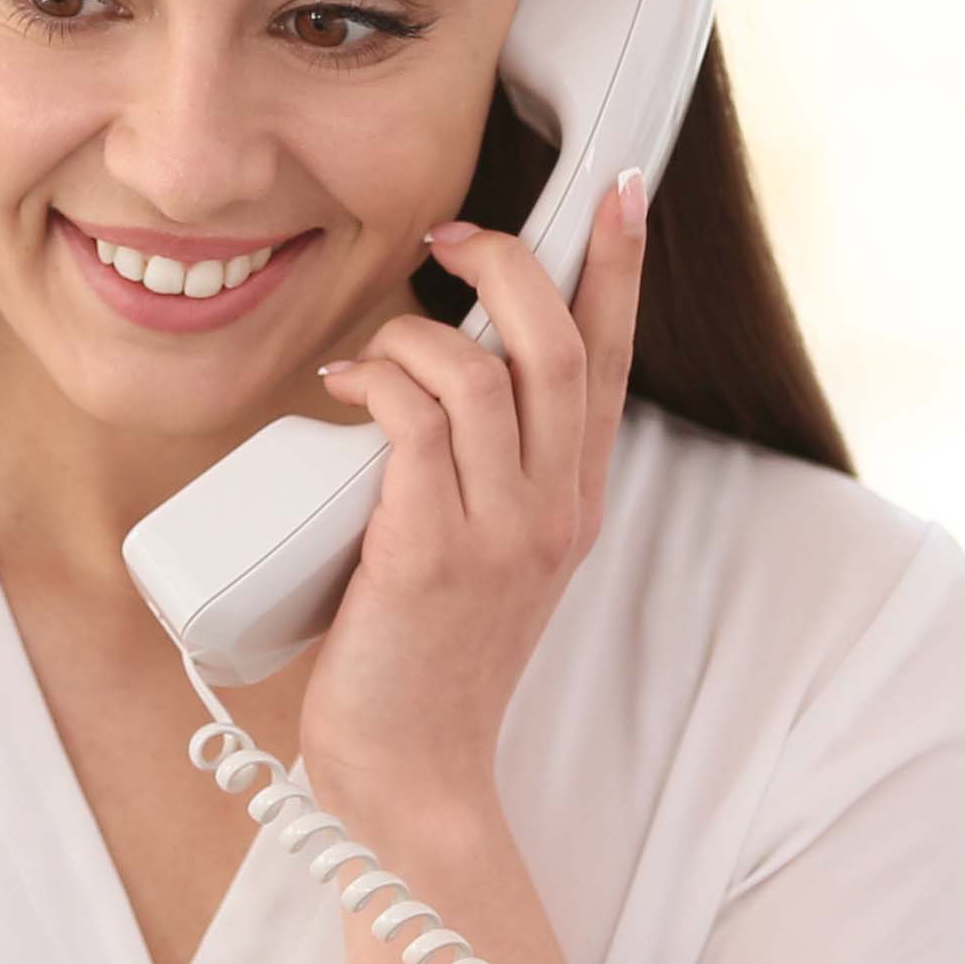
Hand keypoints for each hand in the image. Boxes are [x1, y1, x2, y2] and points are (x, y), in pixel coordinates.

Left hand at [297, 173, 646, 839]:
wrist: (411, 774)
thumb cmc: (426, 659)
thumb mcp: (485, 554)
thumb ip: (479, 474)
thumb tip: (422, 382)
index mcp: (574, 502)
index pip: (612, 361)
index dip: (618, 268)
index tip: (620, 189)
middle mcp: (553, 510)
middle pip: (557, 345)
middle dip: (511, 262)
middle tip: (451, 236)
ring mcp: (498, 533)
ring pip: (481, 373)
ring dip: (415, 332)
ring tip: (369, 353)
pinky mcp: (430, 554)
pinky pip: (415, 425)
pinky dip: (377, 380)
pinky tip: (344, 386)